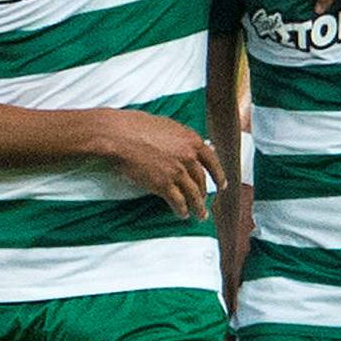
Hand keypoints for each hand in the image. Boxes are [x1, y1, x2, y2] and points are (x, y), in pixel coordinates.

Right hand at [93, 111, 224, 219]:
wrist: (119, 136)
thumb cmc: (136, 126)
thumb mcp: (166, 126)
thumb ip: (180, 138)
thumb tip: (186, 145)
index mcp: (192, 140)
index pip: (212, 161)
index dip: (218, 175)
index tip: (221, 184)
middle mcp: (189, 157)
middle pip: (201, 180)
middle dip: (204, 193)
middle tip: (204, 201)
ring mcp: (177, 172)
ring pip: (194, 194)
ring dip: (198, 207)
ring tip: (200, 215)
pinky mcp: (164, 185)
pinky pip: (178, 201)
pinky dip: (182, 210)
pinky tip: (182, 214)